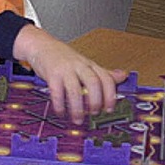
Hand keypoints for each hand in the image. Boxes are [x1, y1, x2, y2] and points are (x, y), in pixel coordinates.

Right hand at [12, 25, 126, 124]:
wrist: (41, 45)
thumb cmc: (63, 57)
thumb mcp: (85, 63)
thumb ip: (102, 72)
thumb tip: (123, 76)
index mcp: (89, 64)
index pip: (106, 78)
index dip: (110, 95)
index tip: (109, 109)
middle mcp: (79, 66)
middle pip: (93, 82)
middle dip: (95, 100)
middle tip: (94, 113)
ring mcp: (65, 69)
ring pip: (75, 89)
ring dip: (78, 107)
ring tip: (77, 119)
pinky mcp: (51, 74)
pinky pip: (57, 91)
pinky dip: (59, 104)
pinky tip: (61, 111)